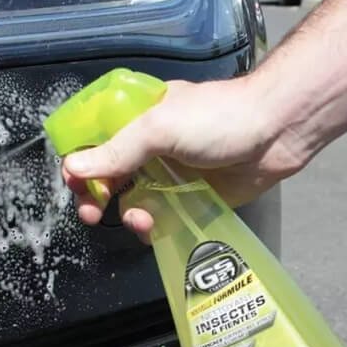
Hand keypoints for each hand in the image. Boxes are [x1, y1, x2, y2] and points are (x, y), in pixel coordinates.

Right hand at [62, 78, 305, 236]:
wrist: (275, 133)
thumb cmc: (215, 119)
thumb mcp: (158, 128)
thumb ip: (117, 151)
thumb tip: (71, 168)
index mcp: (133, 121)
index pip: (92, 143)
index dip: (78, 164)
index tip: (74, 184)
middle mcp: (144, 149)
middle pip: (104, 176)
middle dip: (93, 196)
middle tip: (89, 213)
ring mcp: (164, 176)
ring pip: (128, 201)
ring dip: (125, 214)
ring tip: (138, 220)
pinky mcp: (183, 200)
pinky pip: (155, 218)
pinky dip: (149, 226)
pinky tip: (153, 226)